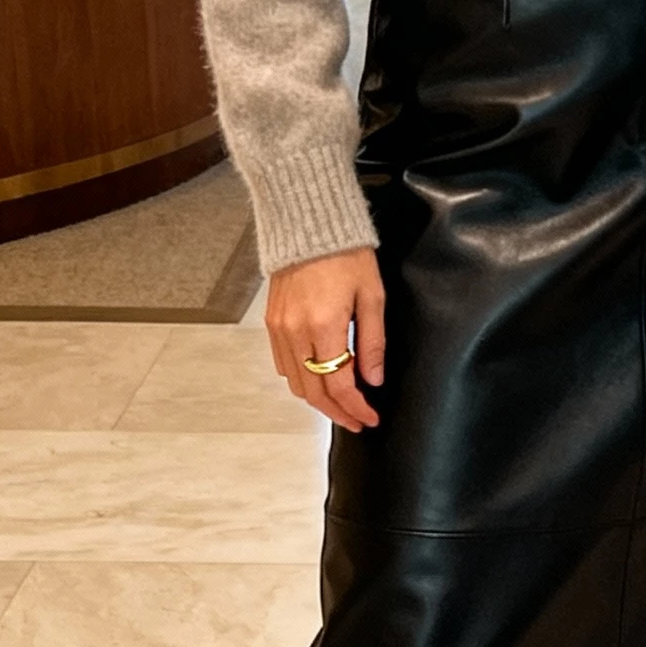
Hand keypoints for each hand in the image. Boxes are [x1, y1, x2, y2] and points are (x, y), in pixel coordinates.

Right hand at [266, 246, 385, 434]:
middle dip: (337, 413)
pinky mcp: (272, 322)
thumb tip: (373, 379)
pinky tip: (318, 381)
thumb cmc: (346, 253)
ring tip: (340, 406)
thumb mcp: (372, 296)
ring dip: (318, 401)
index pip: (339, 385)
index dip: (355, 408)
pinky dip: (300, 380)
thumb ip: (372, 342)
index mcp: (325, 326)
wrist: (308, 225)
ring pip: (295, 383)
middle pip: (314, 392)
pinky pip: (283, 365)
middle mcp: (296, 332)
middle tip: (357, 421)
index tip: (370, 418)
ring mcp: (280, 329)